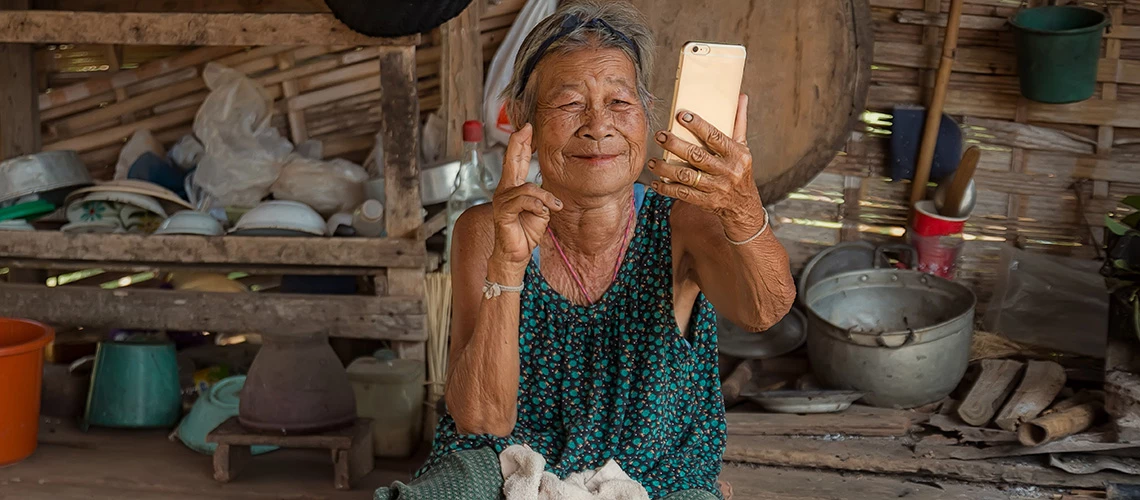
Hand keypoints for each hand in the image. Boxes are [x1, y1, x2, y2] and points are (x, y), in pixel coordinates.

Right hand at [491, 124, 561, 266]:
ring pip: (527, 188)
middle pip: (511, 162)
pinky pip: (524, 201)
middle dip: (518, 144)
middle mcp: (505, 190)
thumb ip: (541, 197)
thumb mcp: (540, 210)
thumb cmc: (526, 231)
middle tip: (525, 129)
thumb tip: (547, 192)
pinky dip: (537, 205)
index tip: (527, 128)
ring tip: (553, 207)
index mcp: (514, 187)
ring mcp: (502, 200)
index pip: (517, 161)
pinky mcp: (503, 212)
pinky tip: (543, 212)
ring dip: (544, 197)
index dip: (521, 144)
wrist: (515, 253)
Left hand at [648, 94, 763, 226]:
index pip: (715, 137)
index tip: (681, 116)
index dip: (697, 125)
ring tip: (652, 161)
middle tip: (660, 135)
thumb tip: (741, 96)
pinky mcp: (706, 201)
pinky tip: (655, 182)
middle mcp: (727, 171)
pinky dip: (666, 189)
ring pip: (686, 176)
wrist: (743, 207)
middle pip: (696, 155)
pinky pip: (682, 194)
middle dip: (675, 145)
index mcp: (737, 154)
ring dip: (666, 168)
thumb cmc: (740, 171)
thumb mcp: (743, 147)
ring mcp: (715, 187)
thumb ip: (738, 123)